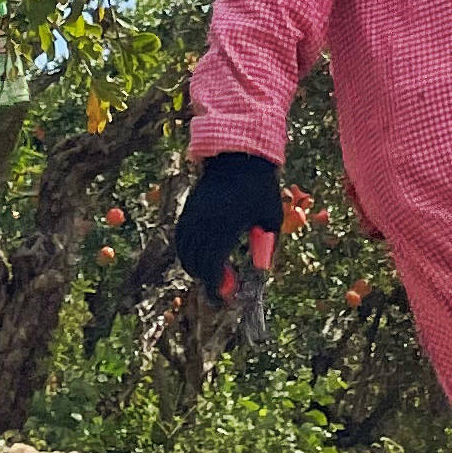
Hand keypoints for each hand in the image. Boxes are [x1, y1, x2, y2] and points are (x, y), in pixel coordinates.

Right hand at [171, 151, 284, 294]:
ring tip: (211, 272)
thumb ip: (267, 244)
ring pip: (184, 250)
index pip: (212, 266)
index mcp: (225, 226)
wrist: (239, 156)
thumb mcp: (270, 216)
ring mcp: (194, 214)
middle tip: (222, 288)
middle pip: (195, 261)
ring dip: (194, 265)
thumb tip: (262, 269)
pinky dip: (186, 250)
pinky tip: (199, 254)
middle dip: (206, 279)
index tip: (225, 297)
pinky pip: (180, 236)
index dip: (216, 286)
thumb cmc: (260, 188)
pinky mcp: (189, 207)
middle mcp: (204, 222)